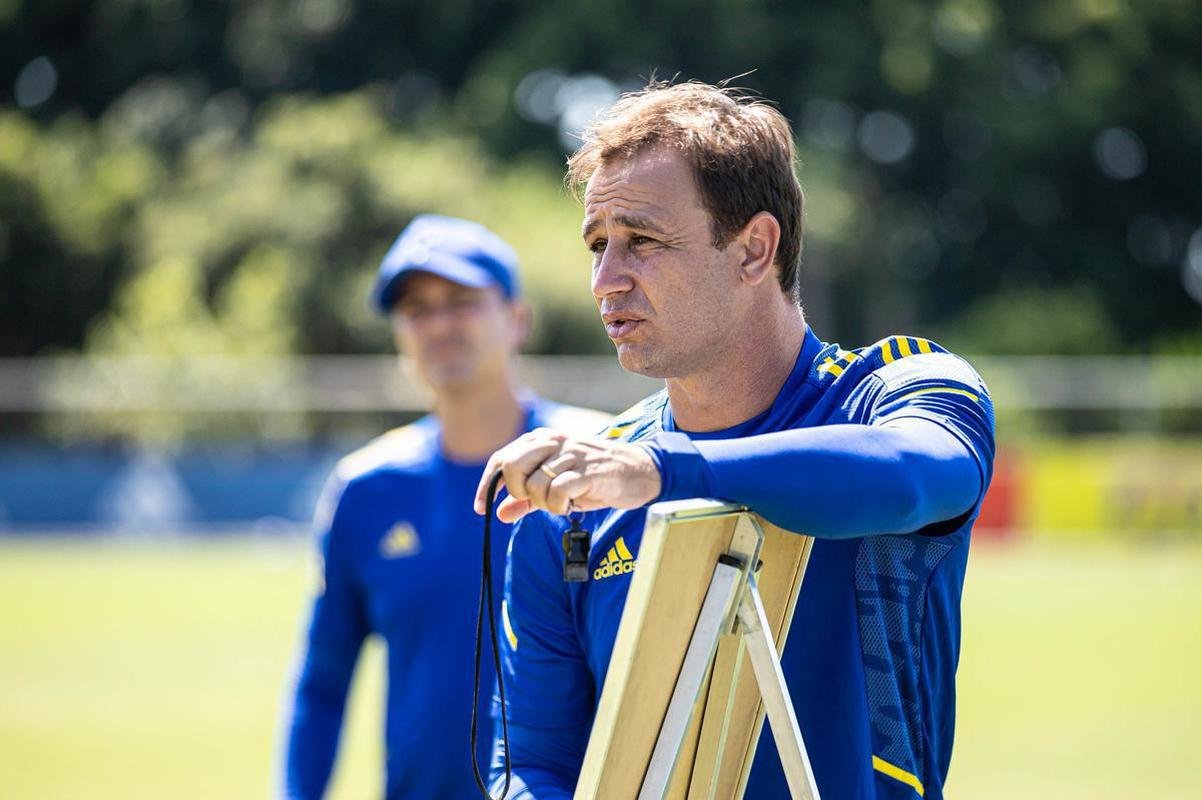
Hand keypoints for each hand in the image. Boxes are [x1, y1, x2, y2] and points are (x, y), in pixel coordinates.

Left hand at [473, 428, 661, 522]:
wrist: (639, 471)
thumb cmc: (594, 477)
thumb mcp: (555, 485)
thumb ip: (525, 498)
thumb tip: (497, 514)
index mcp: (542, 440)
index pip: (501, 459)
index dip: (486, 486)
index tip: (481, 509)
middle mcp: (553, 442)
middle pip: (511, 467)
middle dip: (517, 492)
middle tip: (535, 501)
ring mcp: (570, 455)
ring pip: (534, 485)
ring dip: (544, 503)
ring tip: (561, 502)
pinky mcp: (586, 471)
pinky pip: (556, 493)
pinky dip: (559, 506)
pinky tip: (571, 505)